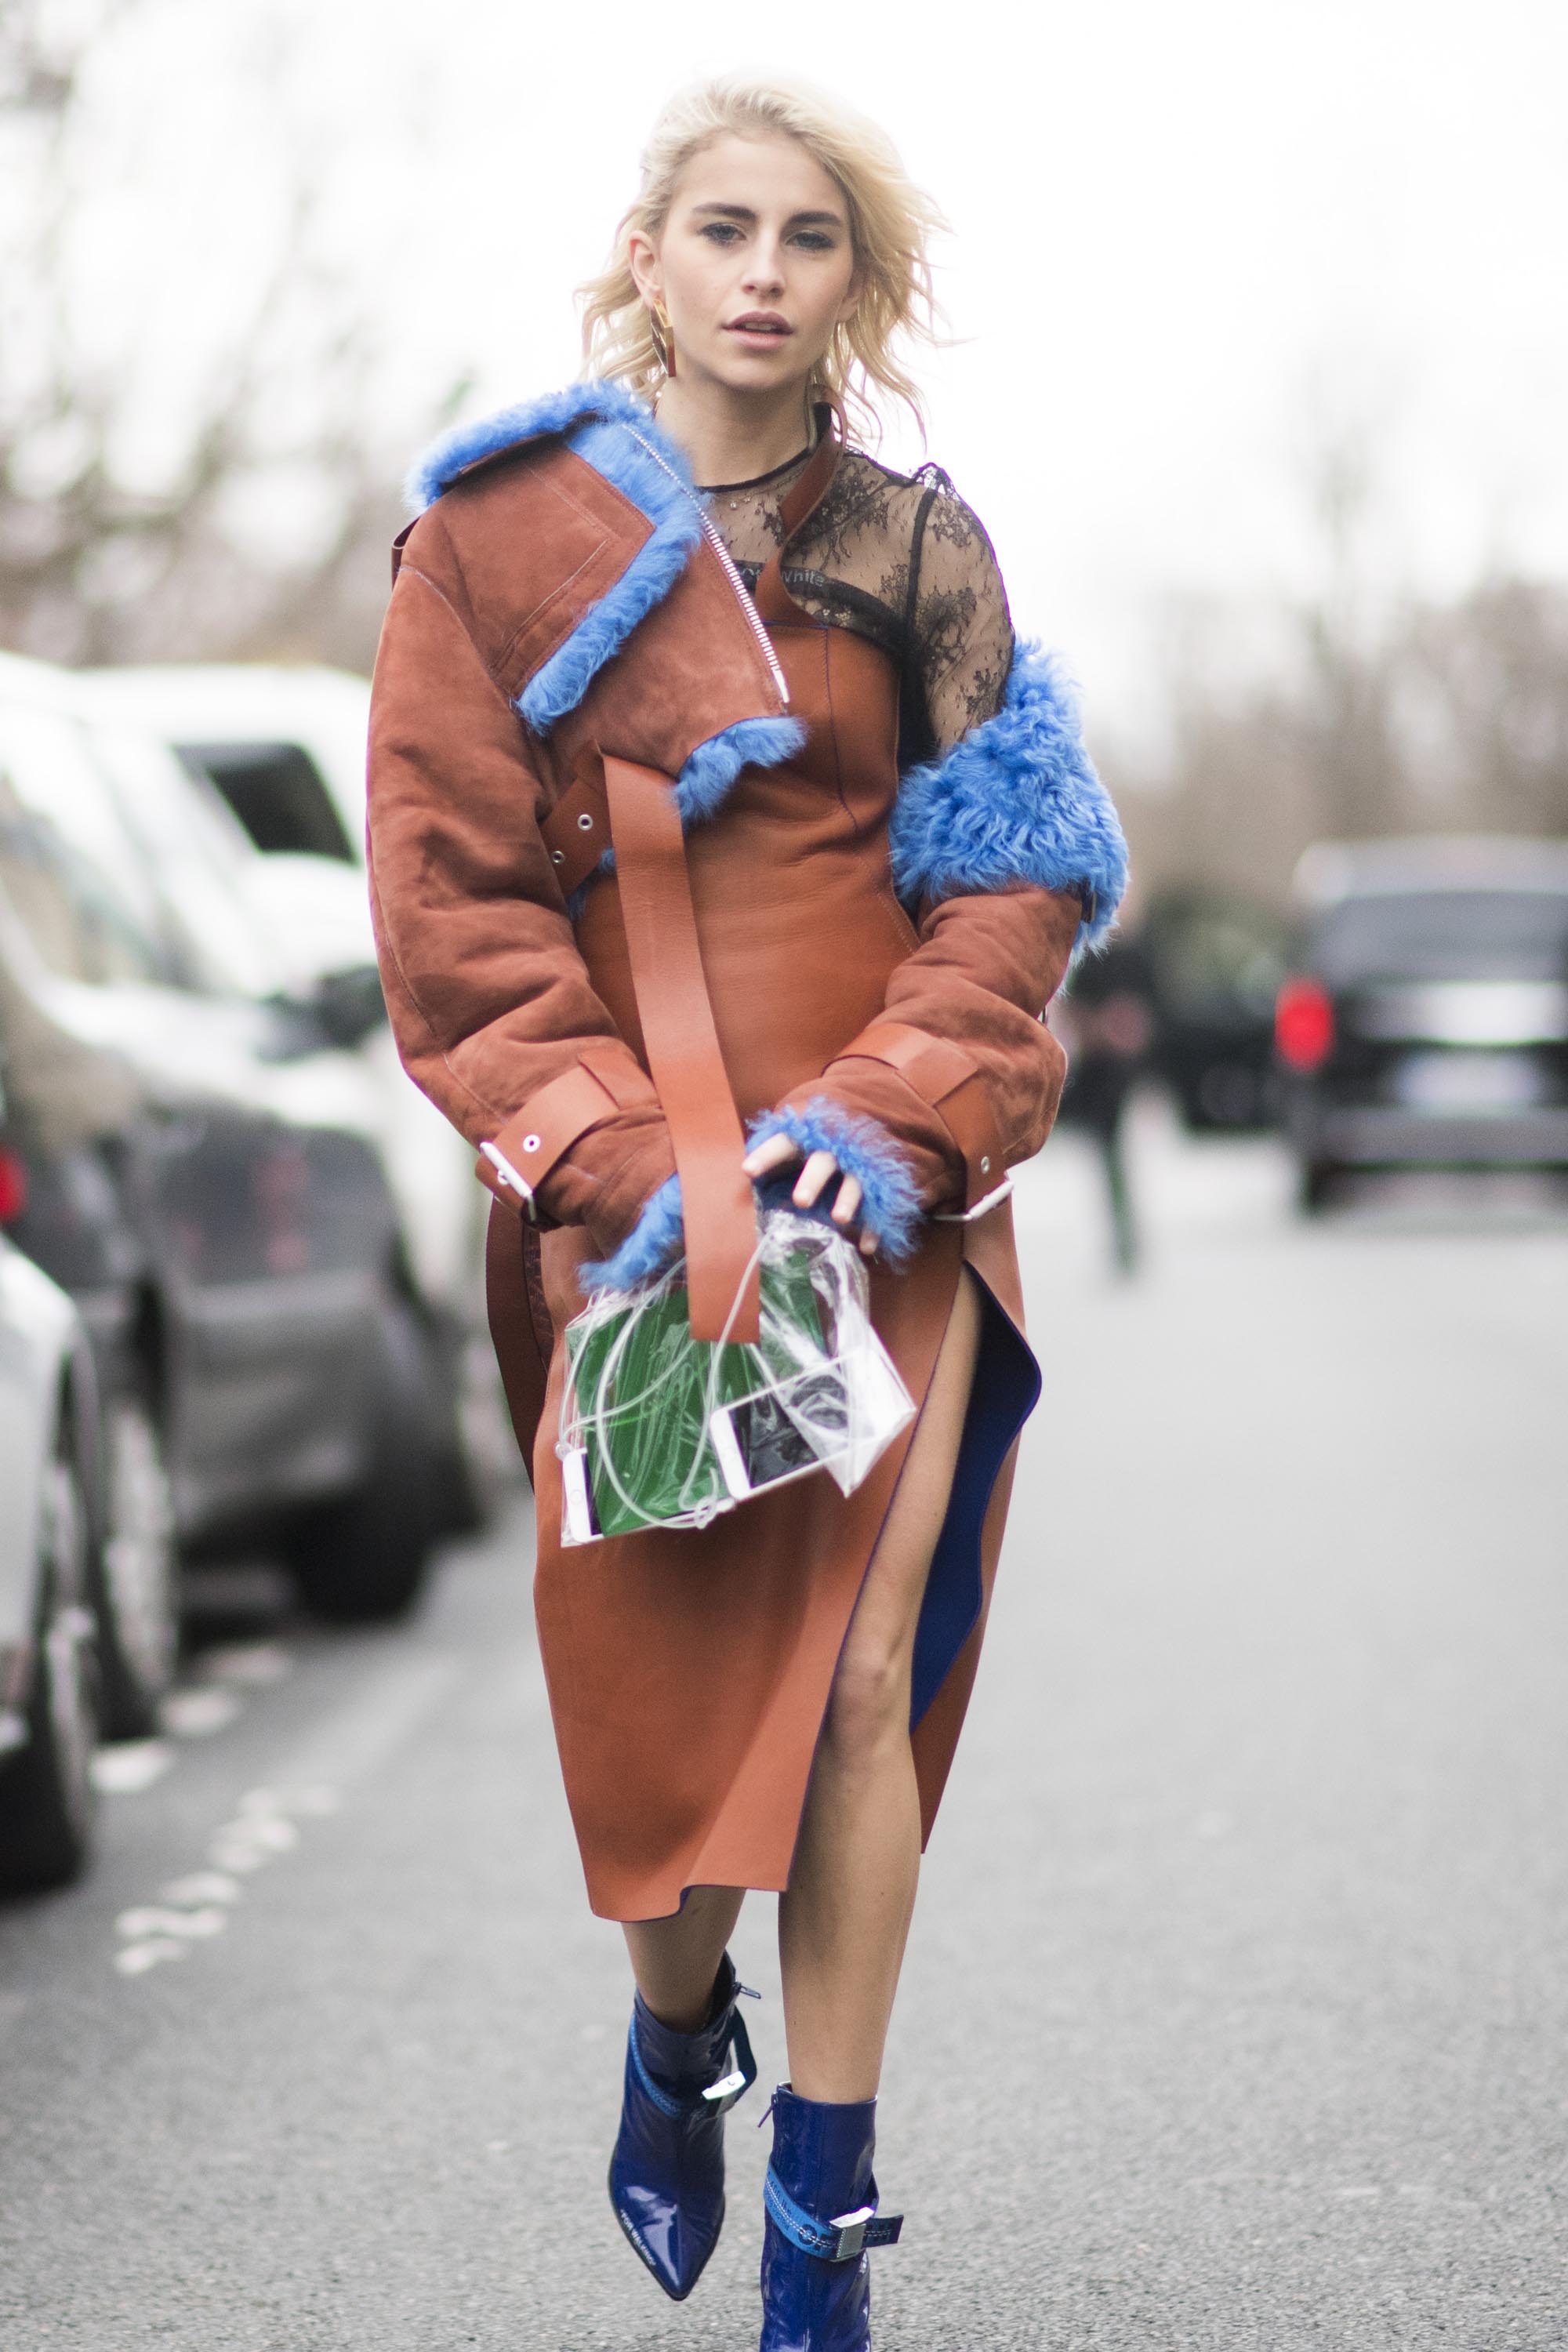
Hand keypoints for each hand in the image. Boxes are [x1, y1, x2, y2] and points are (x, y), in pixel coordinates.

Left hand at [740, 1133, 879, 1257]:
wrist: (861, 1131)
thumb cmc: (811, 1148)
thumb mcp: (792, 1150)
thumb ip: (770, 1167)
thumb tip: (737, 1196)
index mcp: (806, 1139)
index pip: (783, 1143)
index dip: (767, 1155)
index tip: (747, 1170)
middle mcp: (832, 1151)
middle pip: (822, 1162)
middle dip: (812, 1180)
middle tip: (801, 1201)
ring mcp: (857, 1167)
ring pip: (854, 1182)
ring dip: (847, 1199)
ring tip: (840, 1219)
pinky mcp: (876, 1185)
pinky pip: (876, 1206)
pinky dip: (873, 1227)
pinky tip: (866, 1247)